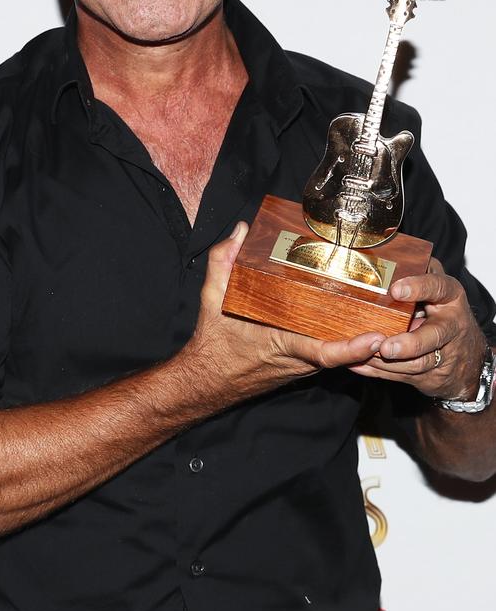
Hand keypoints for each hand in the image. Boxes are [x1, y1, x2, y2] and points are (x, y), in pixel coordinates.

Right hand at [177, 222, 385, 409]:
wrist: (208, 380)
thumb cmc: (213, 342)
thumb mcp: (211, 298)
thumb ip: (224, 261)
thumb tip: (243, 231)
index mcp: (282, 345)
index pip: (323, 353)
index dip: (351, 349)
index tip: (375, 339)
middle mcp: (299, 359)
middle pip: (344, 351)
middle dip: (373, 339)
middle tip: (402, 318)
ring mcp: (304, 364)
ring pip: (341, 352)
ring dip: (366, 340)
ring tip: (394, 316)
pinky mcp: (304, 363)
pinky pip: (332, 353)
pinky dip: (350, 341)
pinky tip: (367, 320)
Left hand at [350, 258, 486, 399]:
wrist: (466, 353)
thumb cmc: (441, 308)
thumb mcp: (435, 286)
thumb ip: (416, 273)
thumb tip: (377, 255)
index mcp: (449, 296)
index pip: (437, 288)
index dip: (418, 288)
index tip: (396, 289)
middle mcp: (450, 324)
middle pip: (433, 336)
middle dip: (409, 344)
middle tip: (386, 347)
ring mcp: (444, 352)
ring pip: (417, 362)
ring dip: (387, 363)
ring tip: (363, 356)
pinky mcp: (432, 373)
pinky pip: (403, 375)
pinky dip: (378, 372)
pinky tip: (358, 365)